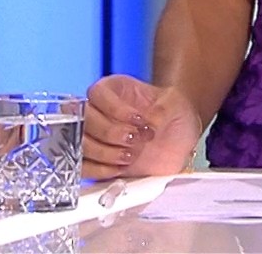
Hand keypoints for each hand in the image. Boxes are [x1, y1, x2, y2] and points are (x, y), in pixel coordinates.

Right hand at [81, 74, 202, 179]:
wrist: (181, 143)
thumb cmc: (174, 115)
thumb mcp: (175, 103)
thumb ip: (163, 109)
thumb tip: (150, 120)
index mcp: (114, 90)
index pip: (97, 93)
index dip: (114, 108)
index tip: (139, 120)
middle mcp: (98, 111)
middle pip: (84, 120)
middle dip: (110, 133)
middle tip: (135, 140)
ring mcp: (94, 137)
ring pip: (80, 144)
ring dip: (105, 153)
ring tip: (131, 155)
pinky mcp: (96, 162)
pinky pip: (83, 167)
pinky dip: (99, 170)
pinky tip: (120, 168)